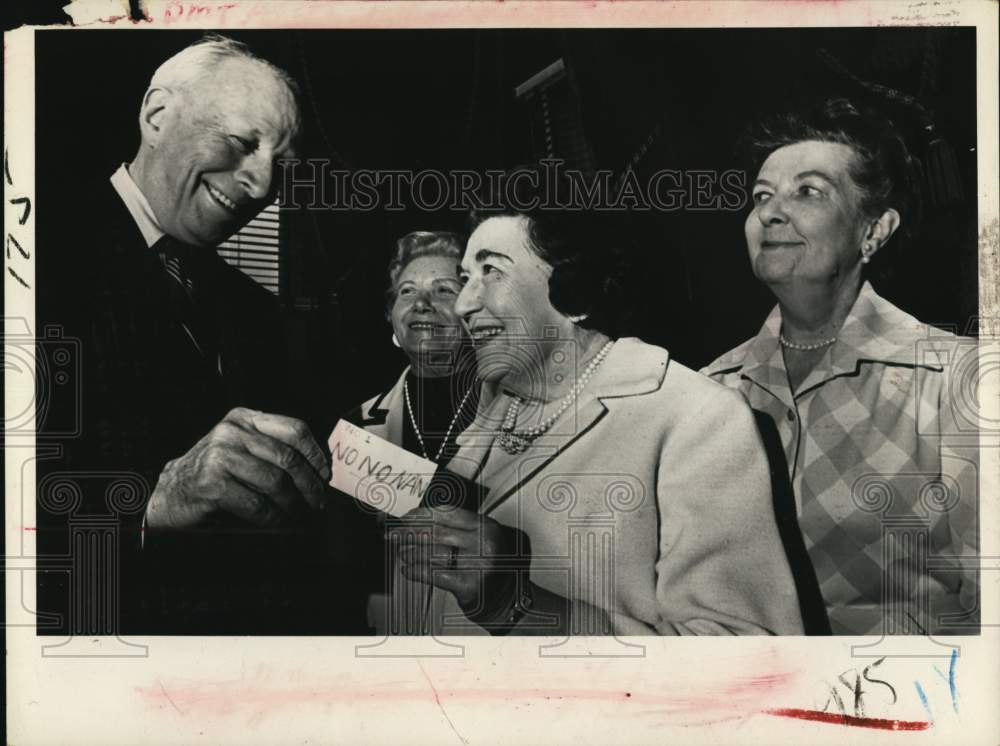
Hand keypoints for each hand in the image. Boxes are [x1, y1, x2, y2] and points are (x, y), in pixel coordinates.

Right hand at [145, 407, 330, 529]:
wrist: (171, 493)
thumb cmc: (214, 473)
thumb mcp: (242, 449)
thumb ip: (272, 449)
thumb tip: (318, 469)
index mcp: (244, 418)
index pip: (293, 429)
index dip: (315, 453)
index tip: (325, 473)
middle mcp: (232, 432)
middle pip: (288, 458)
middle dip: (310, 484)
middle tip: (319, 501)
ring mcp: (220, 456)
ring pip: (275, 482)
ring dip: (293, 504)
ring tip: (300, 514)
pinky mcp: (213, 484)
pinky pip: (257, 504)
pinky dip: (273, 518)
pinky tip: (278, 523)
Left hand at [393, 507, 529, 624]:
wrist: (506, 600)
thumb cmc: (486, 567)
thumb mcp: (479, 540)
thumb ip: (455, 528)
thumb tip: (414, 521)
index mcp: (485, 525)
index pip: (446, 512)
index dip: (420, 514)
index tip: (404, 519)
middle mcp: (484, 542)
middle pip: (436, 532)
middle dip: (409, 533)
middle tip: (392, 536)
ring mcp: (478, 564)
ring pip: (433, 553)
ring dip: (410, 553)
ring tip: (401, 553)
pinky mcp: (469, 585)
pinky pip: (433, 574)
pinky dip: (415, 571)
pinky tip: (407, 570)